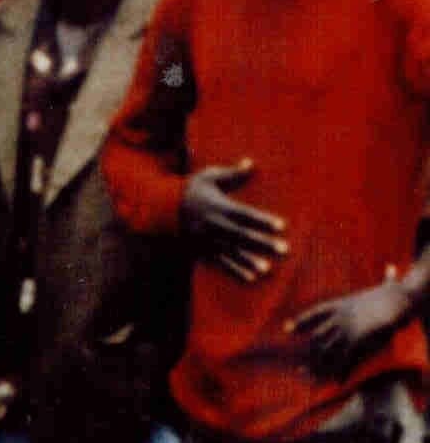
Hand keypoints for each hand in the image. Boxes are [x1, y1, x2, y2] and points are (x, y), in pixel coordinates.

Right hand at [183, 162, 290, 284]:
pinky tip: (251, 278)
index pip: (243, 214)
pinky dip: (235, 271)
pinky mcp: (200, 250)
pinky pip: (220, 263)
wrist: (159, 209)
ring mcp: (205, 240)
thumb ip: (231, 173)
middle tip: (284, 250)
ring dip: (249, 261)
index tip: (281, 226)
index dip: (262, 221)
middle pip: (241, 235)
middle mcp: (212, 225)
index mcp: (217, 206)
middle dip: (262, 243)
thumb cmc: (190, 190)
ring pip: (231, 252)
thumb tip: (251, 164)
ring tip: (267, 269)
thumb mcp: (207, 177)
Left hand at [290, 282, 415, 379]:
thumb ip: (385, 279)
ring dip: (318, 366)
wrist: (399, 300)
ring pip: (327, 351)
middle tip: (297, 366)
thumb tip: (391, 267)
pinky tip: (337, 381)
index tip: (287, 330)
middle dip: (307, 352)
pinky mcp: (358, 341)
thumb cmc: (396, 294)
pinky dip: (342, 371)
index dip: (301, 322)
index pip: (314, 314)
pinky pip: (346, 359)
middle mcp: (338, 319)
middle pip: (317, 337)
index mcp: (341, 305)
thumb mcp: (386, 286)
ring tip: (309, 378)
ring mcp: (346, 330)